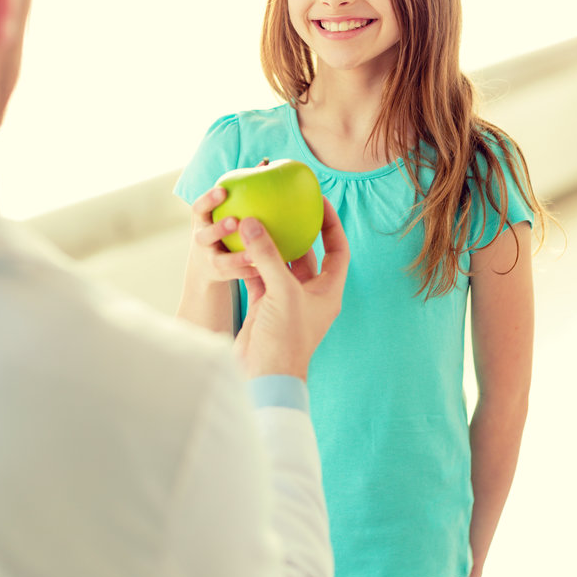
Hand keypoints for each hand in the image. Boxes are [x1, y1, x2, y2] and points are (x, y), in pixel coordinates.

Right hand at [186, 185, 261, 285]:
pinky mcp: (220, 276)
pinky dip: (250, 272)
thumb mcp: (224, 210)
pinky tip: (266, 269)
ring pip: (220, 261)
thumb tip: (266, 162)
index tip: (223, 191)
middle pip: (205, 235)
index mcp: (201, 220)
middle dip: (218, 228)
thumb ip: (241, 189)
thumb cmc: (222, 226)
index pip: (199, 208)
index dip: (208, 199)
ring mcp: (208, 259)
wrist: (205, 266)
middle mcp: (201, 240)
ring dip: (236, 257)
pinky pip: (236, 275)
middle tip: (235, 221)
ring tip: (254, 255)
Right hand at [234, 198, 349, 380]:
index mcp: (328, 290)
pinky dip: (249, 261)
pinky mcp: (264, 305)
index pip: (338, 248)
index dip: (332, 223)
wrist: (264, 376)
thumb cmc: (285, 339)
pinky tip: (238, 243)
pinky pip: (258, 276)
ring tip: (258, 218)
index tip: (321, 200)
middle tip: (285, 204)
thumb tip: (251, 222)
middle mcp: (310, 293)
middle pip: (307, 253)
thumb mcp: (281, 292)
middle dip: (296, 229)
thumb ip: (268, 255)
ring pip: (279, 263)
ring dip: (269, 244)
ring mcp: (286, 299)